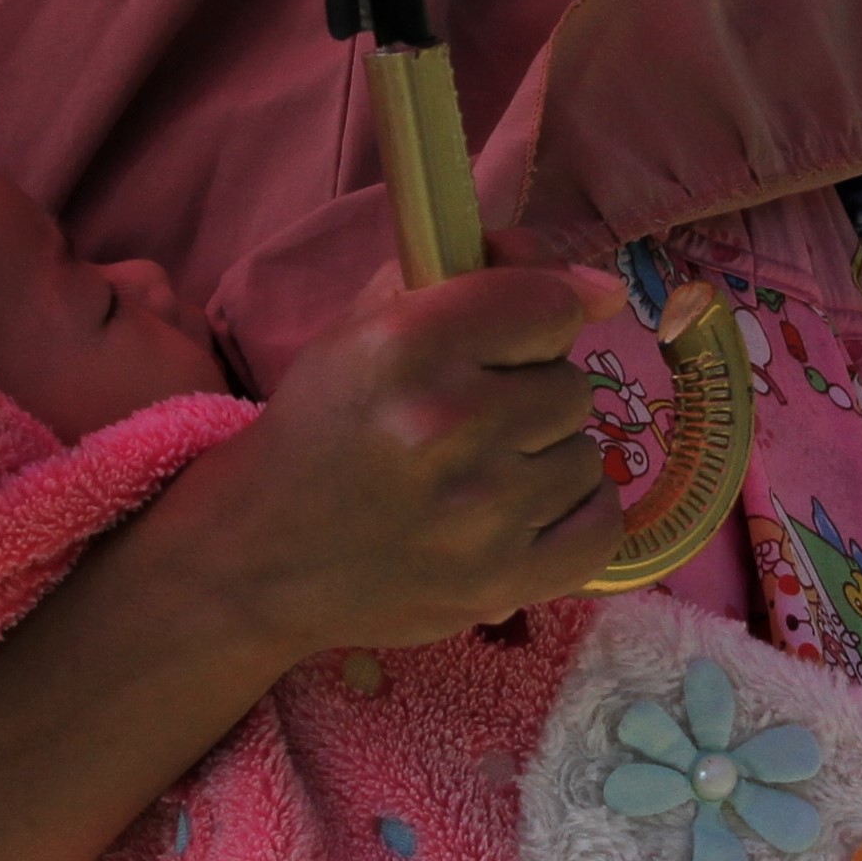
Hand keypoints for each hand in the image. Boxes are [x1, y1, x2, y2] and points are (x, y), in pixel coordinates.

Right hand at [182, 255, 624, 664]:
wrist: (259, 552)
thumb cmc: (322, 426)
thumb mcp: (370, 325)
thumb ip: (479, 277)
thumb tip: (603, 290)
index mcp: (410, 343)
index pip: (553, 306)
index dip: (533, 322)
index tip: (502, 346)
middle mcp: (450, 423)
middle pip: (571, 386)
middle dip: (529, 396)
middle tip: (472, 422)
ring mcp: (481, 511)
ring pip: (585, 456)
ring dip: (543, 461)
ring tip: (481, 475)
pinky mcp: (501, 583)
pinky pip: (601, 527)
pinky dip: (574, 515)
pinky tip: (525, 510)